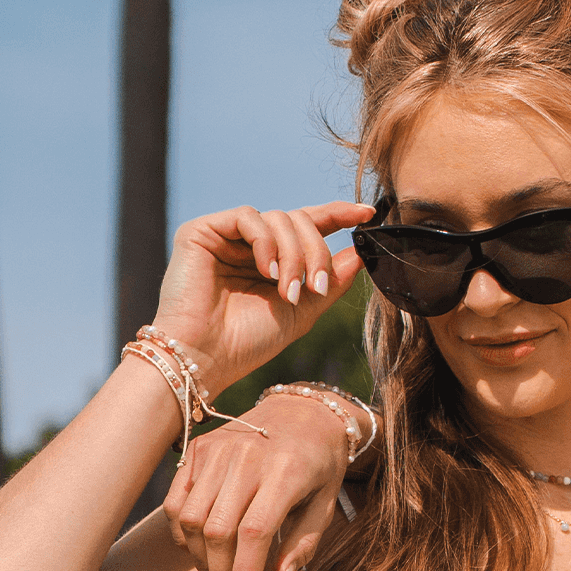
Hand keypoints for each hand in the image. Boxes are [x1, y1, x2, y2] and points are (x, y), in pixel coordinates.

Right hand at [150, 200, 374, 393]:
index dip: (338, 215)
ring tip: (288, 291)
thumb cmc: (251, 341)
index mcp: (275, 260)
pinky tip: (266, 272)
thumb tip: (361, 253)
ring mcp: (227, 236)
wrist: (208, 356)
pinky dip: (266, 243)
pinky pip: (248, 216)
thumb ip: (331, 281)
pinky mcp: (203, 230)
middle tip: (316, 288)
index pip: (309, 226)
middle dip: (316, 252)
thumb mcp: (304, 311)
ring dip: (293, 255)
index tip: (367, 213)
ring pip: (278, 218)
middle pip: (299, 220)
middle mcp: (252, 244)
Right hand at [163, 390, 353, 570]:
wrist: (303, 414)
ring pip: (191, 519)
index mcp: (285, 473)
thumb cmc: (320, 468)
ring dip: (199, 558)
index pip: (254, 535)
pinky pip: (176, 501)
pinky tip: (200, 549)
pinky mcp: (197, 449)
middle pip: (218, 531)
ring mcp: (217, 451)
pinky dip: (181, 533)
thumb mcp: (325, 505)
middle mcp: (246, 459)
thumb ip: (304, 544)